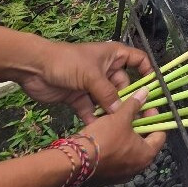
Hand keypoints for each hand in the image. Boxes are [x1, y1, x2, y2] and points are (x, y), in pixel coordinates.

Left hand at [17, 40, 152, 124]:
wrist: (34, 68)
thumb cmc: (68, 62)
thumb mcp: (91, 75)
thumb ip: (108, 93)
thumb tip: (121, 111)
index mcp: (114, 56)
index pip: (138, 60)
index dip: (147, 72)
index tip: (153, 89)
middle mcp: (106, 70)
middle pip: (124, 85)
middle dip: (128, 100)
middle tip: (137, 117)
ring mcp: (92, 85)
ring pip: (108, 100)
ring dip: (111, 112)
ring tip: (119, 127)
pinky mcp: (79, 97)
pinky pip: (91, 109)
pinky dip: (94, 118)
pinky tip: (97, 129)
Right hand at [81, 88, 165, 184]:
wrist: (73, 162)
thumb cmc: (103, 139)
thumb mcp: (120, 118)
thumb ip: (134, 105)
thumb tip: (146, 91)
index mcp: (146, 155)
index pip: (160, 134)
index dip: (155, 118)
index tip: (146, 107)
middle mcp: (137, 168)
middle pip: (144, 141)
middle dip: (139, 125)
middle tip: (131, 112)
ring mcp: (121, 174)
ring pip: (128, 149)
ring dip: (125, 134)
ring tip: (116, 120)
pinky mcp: (106, 176)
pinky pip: (115, 158)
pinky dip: (114, 145)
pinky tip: (105, 134)